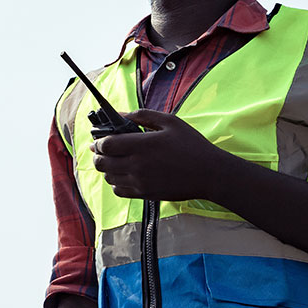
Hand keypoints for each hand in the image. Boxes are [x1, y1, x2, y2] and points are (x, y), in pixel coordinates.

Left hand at [88, 109, 228, 201]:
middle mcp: (138, 165)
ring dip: (106, 169)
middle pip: (102, 163)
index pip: (106, 144)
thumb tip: (121, 113)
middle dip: (97, 155)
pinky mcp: (145, 194)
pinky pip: (119, 191)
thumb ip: (143, 115)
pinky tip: (123, 175)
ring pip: (108, 178)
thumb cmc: (192, 145)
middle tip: (100, 150)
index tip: (99, 138)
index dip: (98, 141)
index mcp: (142, 145)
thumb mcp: (170, 122)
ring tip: (113, 161)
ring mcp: (140, 182)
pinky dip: (115, 183)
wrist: (210, 174)